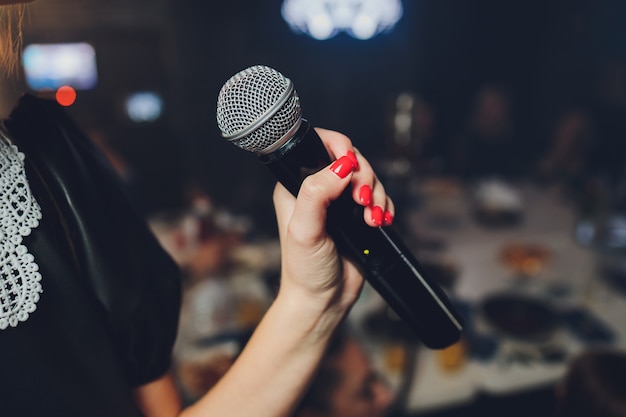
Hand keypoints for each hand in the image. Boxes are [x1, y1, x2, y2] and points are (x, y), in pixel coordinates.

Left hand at [272, 128, 393, 312]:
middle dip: (364, 176)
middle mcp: (318, 189)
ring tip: (371, 218)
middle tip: (361, 201)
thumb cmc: (304, 270)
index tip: (350, 165)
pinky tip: (378, 222)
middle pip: (351, 159)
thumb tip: (340, 166)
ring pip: (368, 178)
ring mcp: (340, 203)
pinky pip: (379, 198)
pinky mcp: (358, 216)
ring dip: (376, 194)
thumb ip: (317, 193)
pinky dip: (383, 207)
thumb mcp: (305, 230)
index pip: (319, 147)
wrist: (323, 300)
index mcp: (296, 185)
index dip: (340, 148)